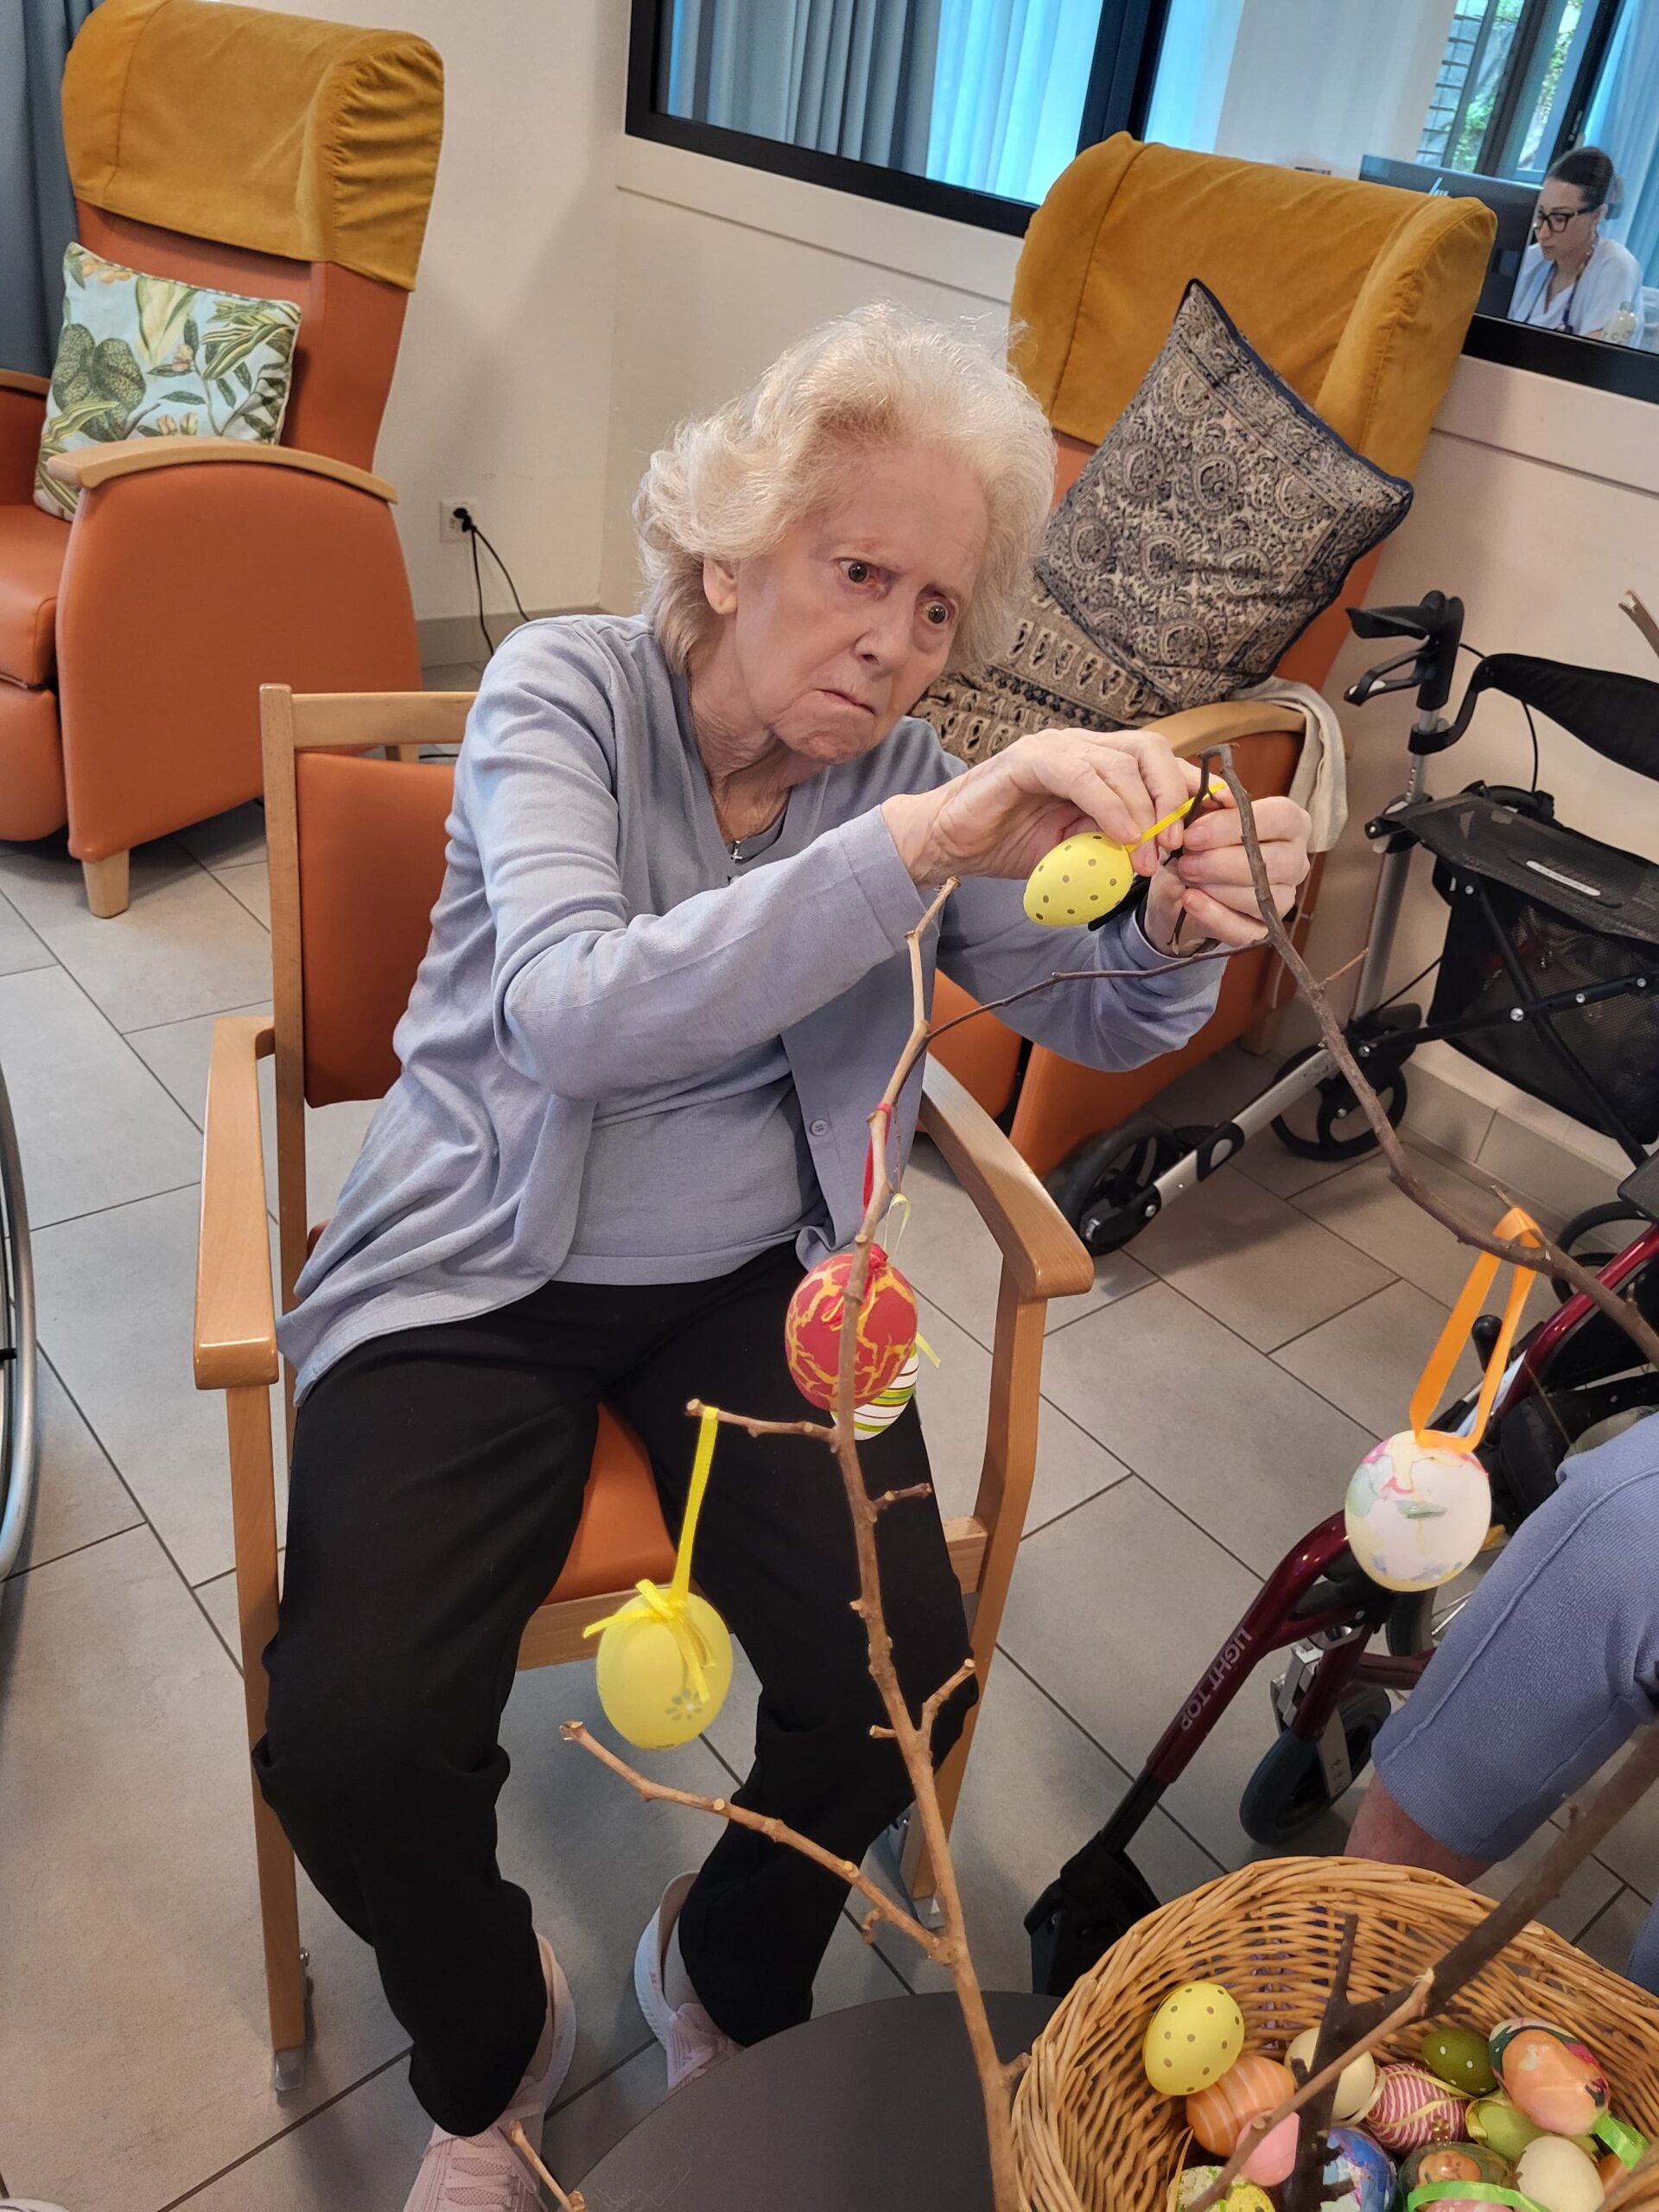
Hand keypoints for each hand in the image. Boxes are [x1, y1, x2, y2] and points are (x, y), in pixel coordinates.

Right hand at [883, 727, 1201, 886]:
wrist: (947, 844)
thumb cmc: (1007, 844)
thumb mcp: (1078, 849)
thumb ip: (1116, 843)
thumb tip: (1162, 853)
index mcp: (1097, 763)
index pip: (1158, 762)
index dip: (1189, 789)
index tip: (1211, 827)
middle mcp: (1080, 746)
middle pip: (1149, 750)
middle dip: (1173, 796)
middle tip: (1177, 843)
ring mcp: (1055, 748)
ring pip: (1121, 761)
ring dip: (1144, 811)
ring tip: (1148, 854)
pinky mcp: (1029, 759)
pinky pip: (1082, 775)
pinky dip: (1110, 806)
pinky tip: (1123, 836)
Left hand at [1141, 788, 1311, 953]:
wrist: (1177, 884)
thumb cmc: (1197, 841)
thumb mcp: (1196, 813)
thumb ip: (1208, 798)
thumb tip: (1222, 797)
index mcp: (1290, 823)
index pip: (1280, 818)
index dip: (1233, 826)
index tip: (1193, 834)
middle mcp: (1296, 860)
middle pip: (1276, 862)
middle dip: (1222, 862)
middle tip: (1186, 860)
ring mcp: (1284, 898)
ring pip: (1262, 897)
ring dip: (1217, 887)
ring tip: (1185, 877)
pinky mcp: (1262, 929)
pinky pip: (1244, 929)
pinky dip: (1213, 915)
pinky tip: (1190, 900)